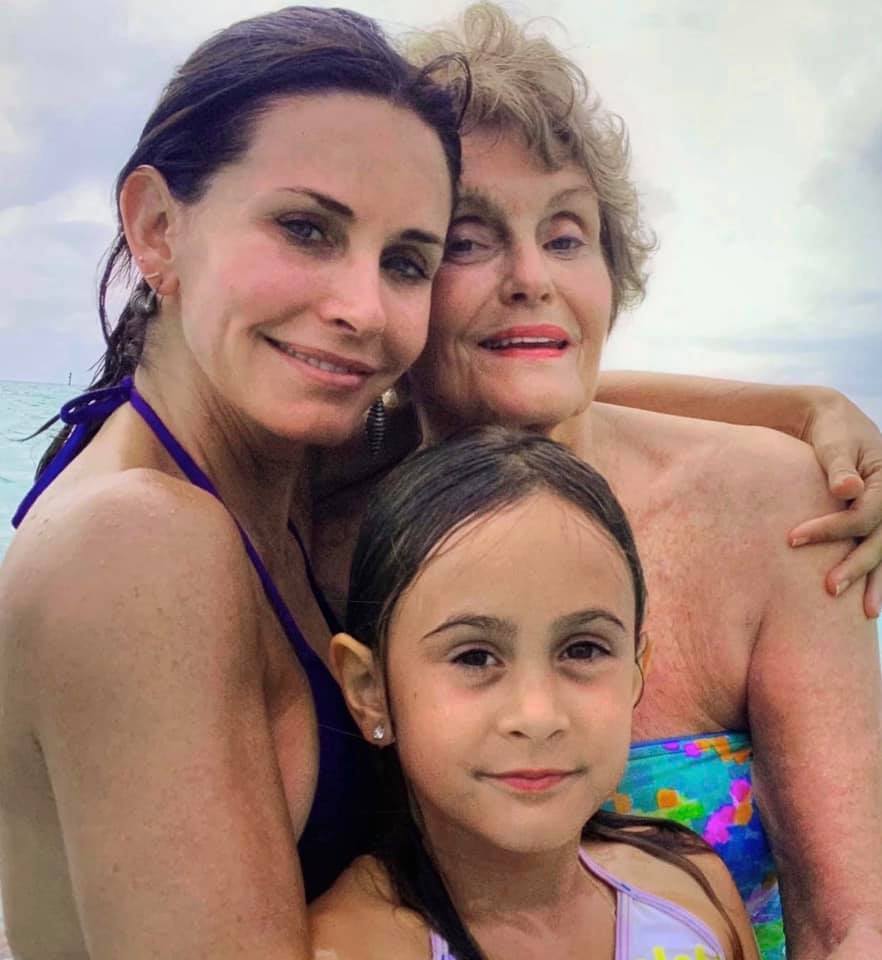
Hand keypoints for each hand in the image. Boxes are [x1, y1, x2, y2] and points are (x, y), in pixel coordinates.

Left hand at [788, 388, 881, 618]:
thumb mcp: (834, 443)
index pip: (863, 515)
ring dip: (874, 580)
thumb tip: (847, 489)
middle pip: (879, 540)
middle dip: (856, 566)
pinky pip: (879, 550)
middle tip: (829, 589)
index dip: (830, 529)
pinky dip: (876, 574)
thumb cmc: (831, 432)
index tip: (792, 539)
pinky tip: (870, 603)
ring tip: (865, 613)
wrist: (835, 423)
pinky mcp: (876, 520)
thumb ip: (838, 466)